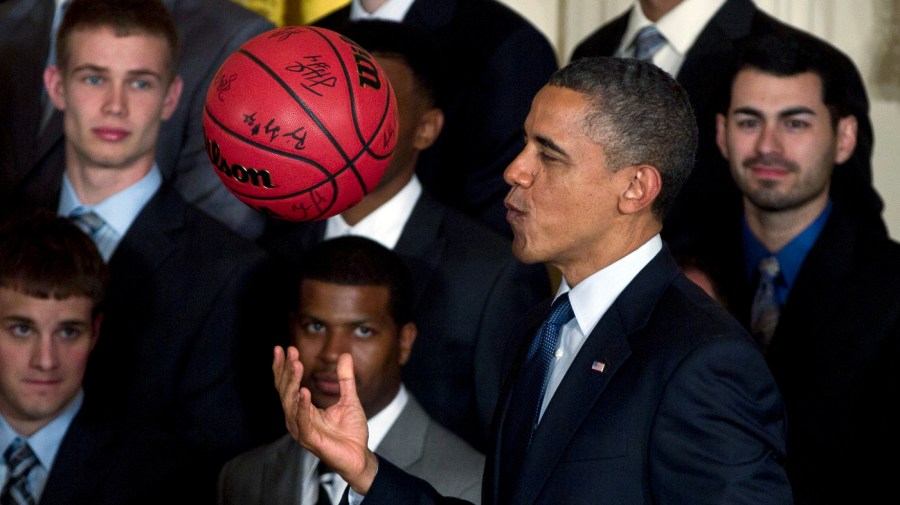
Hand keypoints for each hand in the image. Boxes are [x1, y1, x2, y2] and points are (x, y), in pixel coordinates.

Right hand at [273, 346, 378, 493]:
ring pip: (290, 403)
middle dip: (286, 370)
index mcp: (303, 409)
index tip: (284, 348)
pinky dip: (302, 406)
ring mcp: (301, 429)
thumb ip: (345, 378)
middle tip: (290, 351)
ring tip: (297, 365)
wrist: (360, 456)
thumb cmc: (351, 432)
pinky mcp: (309, 439)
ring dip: (292, 382)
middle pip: (285, 391)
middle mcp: (297, 418)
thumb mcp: (350, 399)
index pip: (288, 385)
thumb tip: (344, 355)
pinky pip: (302, 421)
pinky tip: (303, 391)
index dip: (284, 367)